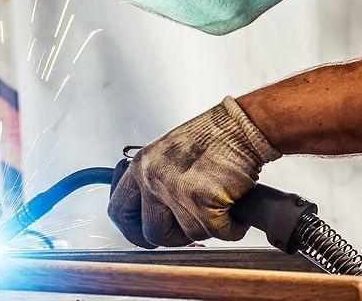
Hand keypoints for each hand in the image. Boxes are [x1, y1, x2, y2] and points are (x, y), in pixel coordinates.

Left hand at [108, 97, 280, 247]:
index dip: (132, 229)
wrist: (242, 126)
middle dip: (174, 236)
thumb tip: (154, 211)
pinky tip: (234, 210)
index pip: (119, 210)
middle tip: (190, 226)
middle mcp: (154, 179)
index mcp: (142, 165)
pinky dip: (231, 227)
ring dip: (209, 225)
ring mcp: (178, 192)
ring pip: (190, 233)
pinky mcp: (205, 203)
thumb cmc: (214, 135)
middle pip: (152, 232)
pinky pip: (218, 233)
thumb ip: (157, 179)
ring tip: (219, 203)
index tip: (143, 235)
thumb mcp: (170, 152)